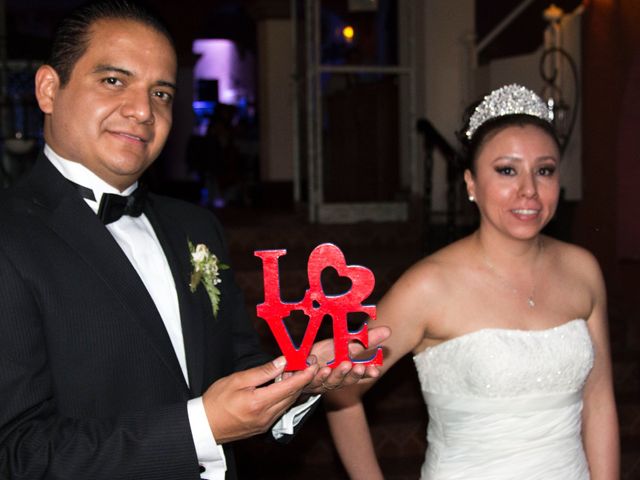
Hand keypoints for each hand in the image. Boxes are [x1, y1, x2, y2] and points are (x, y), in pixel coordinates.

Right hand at [202, 356, 316, 442]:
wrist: (204, 426)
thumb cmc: (216, 401)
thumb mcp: (237, 380)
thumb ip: (262, 371)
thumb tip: (282, 362)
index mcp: (259, 403)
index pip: (289, 387)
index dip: (304, 375)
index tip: (313, 365)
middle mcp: (266, 416)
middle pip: (292, 396)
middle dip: (303, 380)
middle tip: (309, 365)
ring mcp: (266, 423)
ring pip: (288, 403)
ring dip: (295, 389)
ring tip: (298, 373)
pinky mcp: (263, 427)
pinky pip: (280, 409)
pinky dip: (285, 397)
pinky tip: (284, 387)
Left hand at [303, 325, 390, 394]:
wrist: (302, 363)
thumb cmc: (327, 354)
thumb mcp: (347, 344)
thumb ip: (367, 340)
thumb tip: (388, 330)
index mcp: (347, 373)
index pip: (360, 375)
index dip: (367, 373)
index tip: (375, 371)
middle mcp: (335, 381)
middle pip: (345, 380)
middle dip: (350, 374)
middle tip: (355, 366)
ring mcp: (320, 382)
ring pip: (327, 381)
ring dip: (332, 375)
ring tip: (333, 367)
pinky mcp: (305, 381)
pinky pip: (308, 378)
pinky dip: (311, 372)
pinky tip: (314, 364)